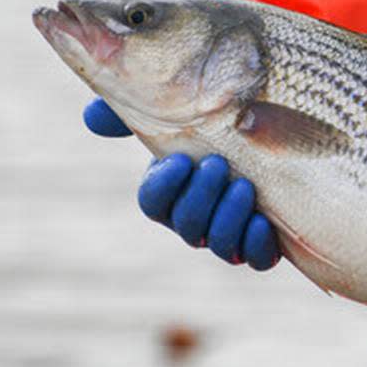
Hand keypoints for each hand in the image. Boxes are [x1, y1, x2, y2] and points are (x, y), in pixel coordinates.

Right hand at [84, 98, 279, 269]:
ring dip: (228, 219)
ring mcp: (229, 234)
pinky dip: (256, 245)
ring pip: (219, 245)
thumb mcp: (179, 108)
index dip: (163, 187)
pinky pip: (256, 259)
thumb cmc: (219, 119)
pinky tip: (261, 221)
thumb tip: (92, 118)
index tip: (180, 160)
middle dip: (200, 198)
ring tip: (244, 186)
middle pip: (187, 226)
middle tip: (219, 165)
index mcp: (170, 191)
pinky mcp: (263, 243)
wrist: (275, 129)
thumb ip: (135, 110)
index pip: (153, 203)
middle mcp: (196, 219)